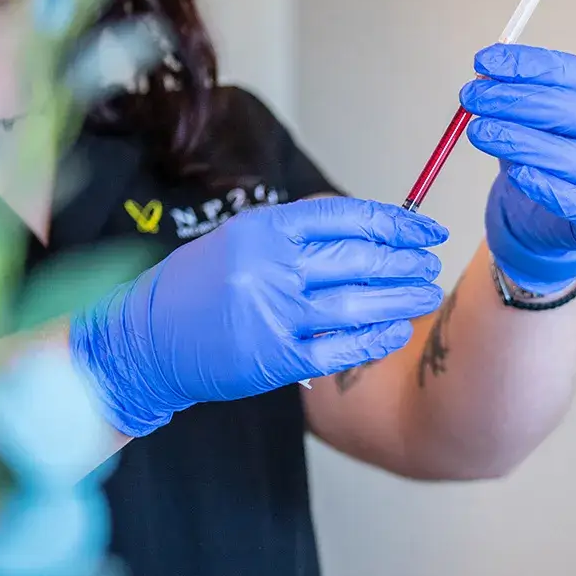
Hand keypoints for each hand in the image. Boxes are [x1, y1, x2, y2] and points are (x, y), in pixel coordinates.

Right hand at [69, 197, 447, 437]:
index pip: (347, 217)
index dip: (396, 222)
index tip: (426, 228)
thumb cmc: (198, 286)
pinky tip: (398, 330)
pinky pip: (341, 348)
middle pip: (359, 258)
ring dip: (402, 297)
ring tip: (427, 292)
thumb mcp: (240, 239)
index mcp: (263, 229)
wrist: (145, 341)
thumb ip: (297, 232)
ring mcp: (274, 315)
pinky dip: (375, 338)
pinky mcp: (275, 359)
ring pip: (357, 303)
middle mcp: (270, 268)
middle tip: (431, 262)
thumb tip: (370, 227)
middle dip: (406, 261)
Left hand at [461, 44, 575, 292]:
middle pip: (573, 112)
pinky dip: (544, 187)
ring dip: (519, 141)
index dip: (526, 66)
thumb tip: (484, 72)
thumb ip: (518, 92)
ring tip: (479, 132)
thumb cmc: (553, 156)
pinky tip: (517, 174)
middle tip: (473, 97)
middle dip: (515, 100)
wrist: (559, 219)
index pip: (573, 73)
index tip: (483, 62)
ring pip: (572, 158)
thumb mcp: (538, 117)